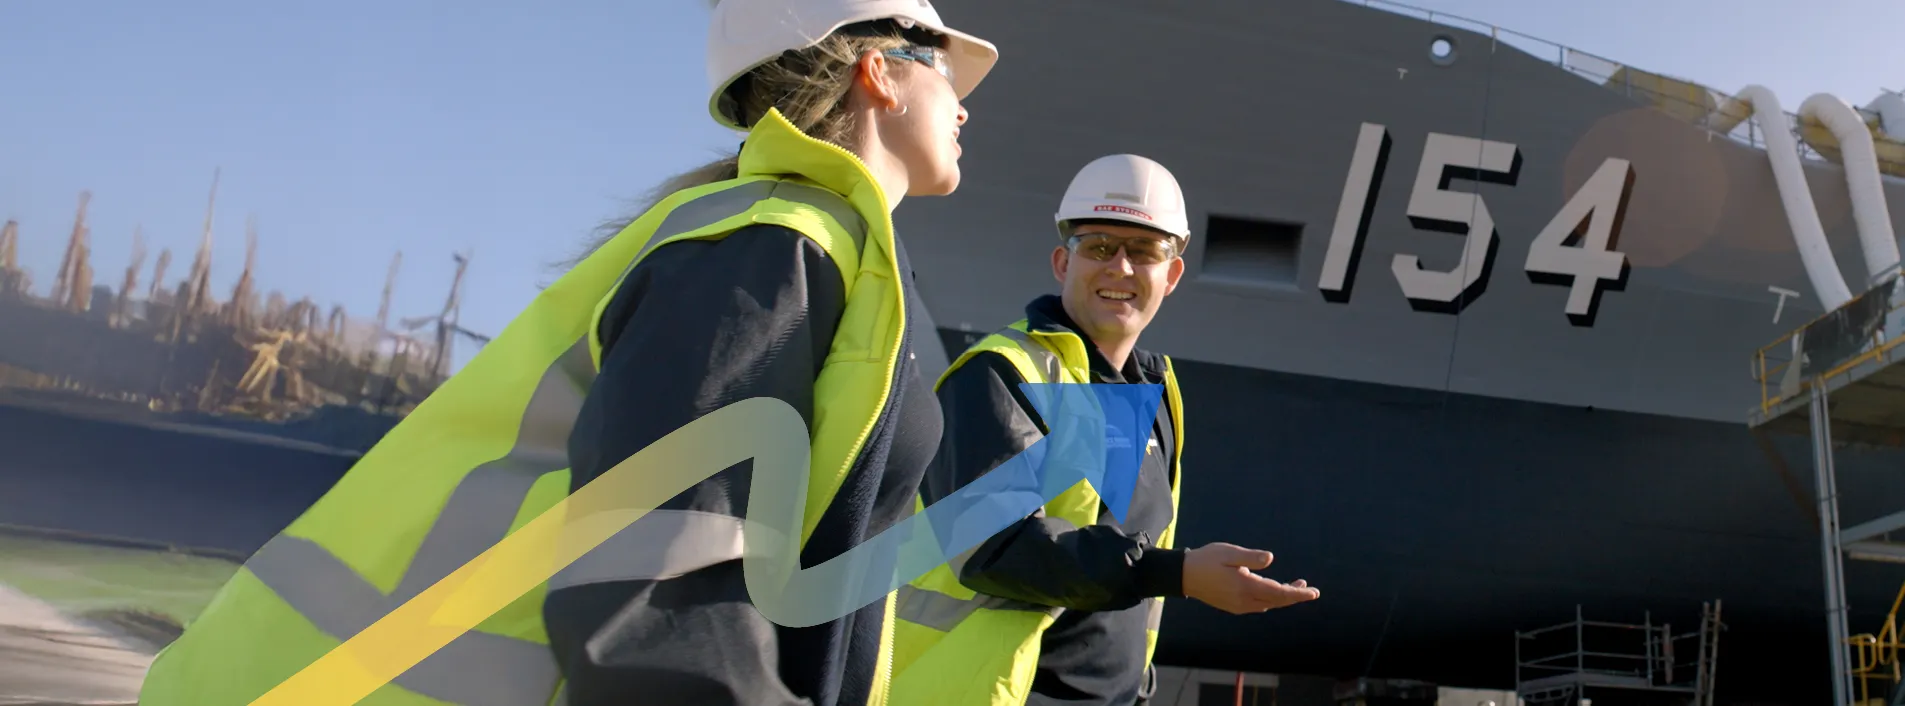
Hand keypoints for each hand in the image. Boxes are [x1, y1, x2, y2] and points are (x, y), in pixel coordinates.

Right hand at [1181, 542, 1319, 614]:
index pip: (1279, 593)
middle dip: (1294, 596)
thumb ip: (1250, 558)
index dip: (1298, 593)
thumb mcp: (1229, 553)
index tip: (1314, 593)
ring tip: (1296, 586)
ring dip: (1283, 597)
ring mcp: (1239, 605)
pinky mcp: (1233, 606)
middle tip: (1310, 590)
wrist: (1184, 576)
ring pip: (1269, 605)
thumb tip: (1271, 560)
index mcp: (1246, 586)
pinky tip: (1272, 591)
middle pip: (1277, 602)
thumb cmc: (1206, 560)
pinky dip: (1271, 600)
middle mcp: (1244, 600)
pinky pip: (1258, 606)